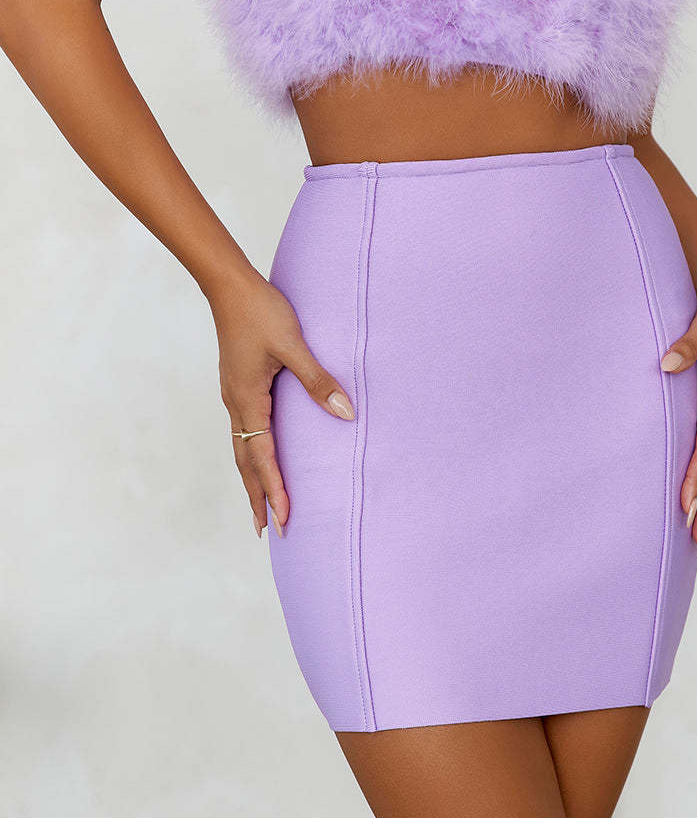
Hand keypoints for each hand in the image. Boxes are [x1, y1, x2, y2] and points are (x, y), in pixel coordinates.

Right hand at [208, 269, 354, 538]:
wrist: (229, 286)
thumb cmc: (261, 312)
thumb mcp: (293, 346)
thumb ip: (318, 381)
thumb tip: (346, 414)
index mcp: (248, 400)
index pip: (263, 457)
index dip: (275, 490)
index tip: (284, 520)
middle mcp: (236, 403)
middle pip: (245, 462)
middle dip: (257, 496)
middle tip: (265, 531)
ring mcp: (234, 394)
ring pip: (241, 448)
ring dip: (251, 479)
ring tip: (259, 505)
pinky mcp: (237, 384)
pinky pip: (243, 430)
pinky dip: (250, 454)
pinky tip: (258, 455)